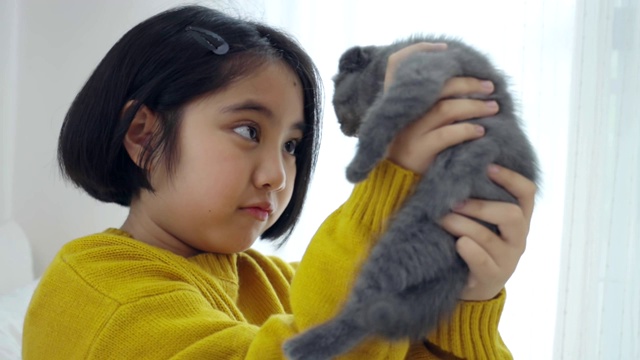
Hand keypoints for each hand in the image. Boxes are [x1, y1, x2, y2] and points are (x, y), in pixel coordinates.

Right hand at [384, 42, 498, 172]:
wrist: (398, 188)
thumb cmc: (416, 155)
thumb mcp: (415, 126)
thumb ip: (429, 107)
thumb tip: (465, 85)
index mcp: (399, 106)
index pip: (398, 66)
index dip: (419, 51)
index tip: (447, 51)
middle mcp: (402, 116)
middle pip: (437, 88)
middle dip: (467, 84)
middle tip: (489, 87)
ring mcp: (409, 133)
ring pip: (446, 109)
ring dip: (474, 106)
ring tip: (493, 108)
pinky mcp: (419, 151)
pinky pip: (448, 134)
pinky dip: (468, 130)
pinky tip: (481, 132)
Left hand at [440, 165, 536, 300]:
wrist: (474, 287)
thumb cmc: (475, 244)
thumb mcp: (482, 221)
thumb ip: (479, 200)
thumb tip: (460, 169)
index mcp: (519, 218)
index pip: (526, 193)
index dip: (511, 178)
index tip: (488, 166)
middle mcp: (518, 237)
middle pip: (511, 214)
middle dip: (480, 206)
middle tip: (454, 202)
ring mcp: (507, 259)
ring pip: (489, 237)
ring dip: (462, 225)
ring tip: (443, 219)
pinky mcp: (492, 276)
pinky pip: (482, 261)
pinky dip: (468, 250)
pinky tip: (457, 243)